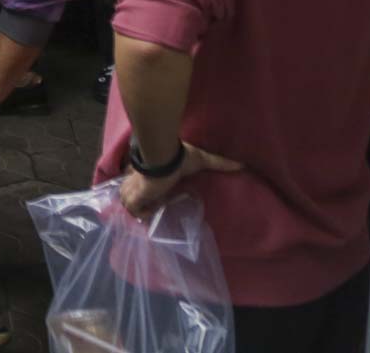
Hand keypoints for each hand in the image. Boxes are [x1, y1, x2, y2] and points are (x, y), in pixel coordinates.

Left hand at [118, 143, 242, 217]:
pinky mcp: (135, 196)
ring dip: (137, 208)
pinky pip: (132, 209)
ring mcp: (135, 188)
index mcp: (150, 174)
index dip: (147, 192)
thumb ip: (219, 163)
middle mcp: (139, 181)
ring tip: (152, 210)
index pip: (142, 184)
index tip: (158, 198)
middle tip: (155, 207)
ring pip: (127, 201)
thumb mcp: (201, 160)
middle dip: (139, 201)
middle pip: (131, 193)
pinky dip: (139, 213)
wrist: (163, 157)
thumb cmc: (178, 158)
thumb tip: (242, 165)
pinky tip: (151, 212)